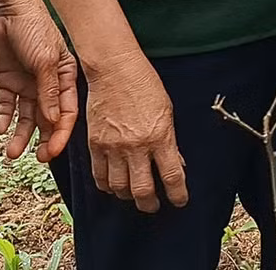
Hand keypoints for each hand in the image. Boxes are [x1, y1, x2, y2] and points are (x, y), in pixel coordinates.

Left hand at [0, 2, 79, 162]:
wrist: (5, 8)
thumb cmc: (33, 27)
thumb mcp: (45, 61)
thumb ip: (49, 92)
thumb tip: (53, 121)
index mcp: (66, 76)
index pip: (67, 111)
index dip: (60, 133)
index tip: (51, 151)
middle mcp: (48, 83)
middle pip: (47, 118)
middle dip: (42, 139)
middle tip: (36, 158)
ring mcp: (26, 83)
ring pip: (25, 117)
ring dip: (20, 134)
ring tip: (11, 152)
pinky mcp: (7, 81)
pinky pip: (5, 106)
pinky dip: (2, 118)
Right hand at [83, 57, 187, 211]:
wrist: (114, 69)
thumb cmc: (144, 85)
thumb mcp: (166, 111)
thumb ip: (170, 141)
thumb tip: (175, 164)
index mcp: (160, 137)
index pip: (172, 177)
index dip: (178, 195)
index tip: (180, 201)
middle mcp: (136, 146)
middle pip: (143, 190)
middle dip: (150, 204)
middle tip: (154, 205)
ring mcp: (113, 147)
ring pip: (119, 188)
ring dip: (128, 196)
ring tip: (134, 195)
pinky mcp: (95, 144)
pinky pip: (99, 176)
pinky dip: (107, 186)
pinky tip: (114, 185)